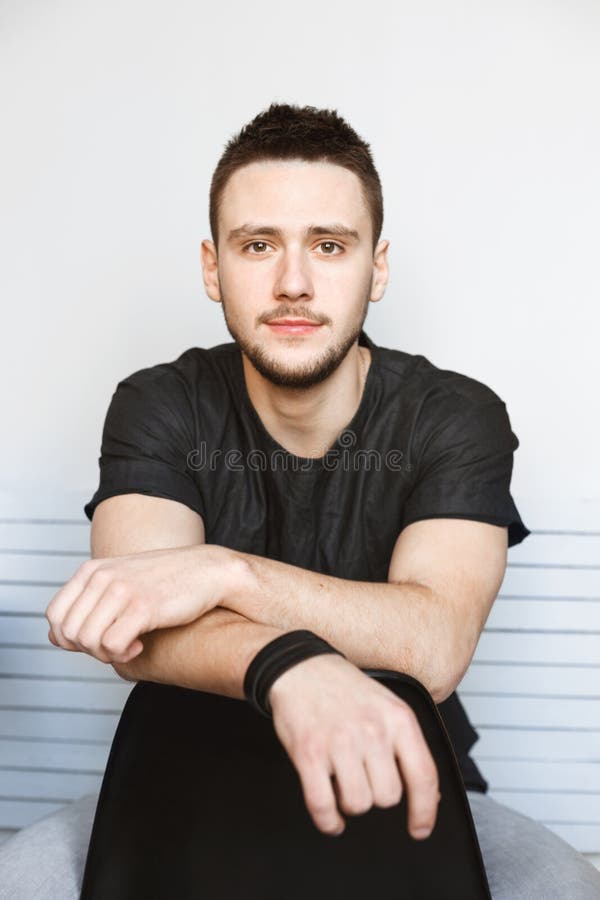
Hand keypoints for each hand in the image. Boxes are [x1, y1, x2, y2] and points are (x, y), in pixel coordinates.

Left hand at [45, 544, 236, 663]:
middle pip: (69, 632)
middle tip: (115, 645)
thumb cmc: (165, 580)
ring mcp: (121, 590)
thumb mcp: (118, 583)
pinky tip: (140, 644)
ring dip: (106, 654)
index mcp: (91, 570)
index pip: (54, 615)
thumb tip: (54, 637)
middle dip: (89, 649)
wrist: (207, 571)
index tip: (97, 639)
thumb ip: (86, 605)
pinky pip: (112, 646)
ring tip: (129, 645)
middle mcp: (102, 577)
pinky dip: (123, 654)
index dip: (70, 638)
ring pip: (87, 641)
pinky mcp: (143, 607)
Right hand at [268, 653, 440, 839]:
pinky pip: (323, 805)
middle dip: (376, 795)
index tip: (420, 828)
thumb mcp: (388, 706)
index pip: (424, 776)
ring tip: (344, 783)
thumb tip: (430, 794)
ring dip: (351, 803)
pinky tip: (331, 817)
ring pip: (357, 804)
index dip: (425, 811)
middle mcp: (372, 731)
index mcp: (398, 718)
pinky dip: (328, 820)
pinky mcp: (309, 754)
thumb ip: (408, 746)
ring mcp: (339, 743)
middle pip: (388, 796)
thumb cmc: (345, 689)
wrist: (301, 668)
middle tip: (364, 778)